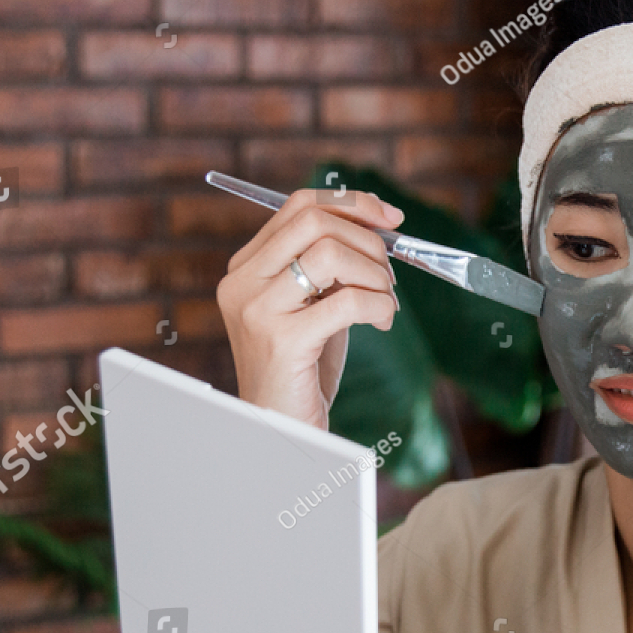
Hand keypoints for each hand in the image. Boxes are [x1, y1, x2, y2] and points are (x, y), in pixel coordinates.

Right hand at [216, 189, 402, 429]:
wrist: (281, 428)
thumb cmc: (303, 367)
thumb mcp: (313, 305)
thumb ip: (331, 266)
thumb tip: (378, 222)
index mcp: (246, 267)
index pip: (299, 207)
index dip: (352, 205)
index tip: (390, 220)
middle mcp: (243, 282)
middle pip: (315, 222)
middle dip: (368, 241)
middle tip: (388, 276)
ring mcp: (257, 310)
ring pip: (332, 254)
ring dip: (375, 276)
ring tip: (385, 305)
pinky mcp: (282, 340)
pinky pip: (349, 300)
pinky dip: (380, 306)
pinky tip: (383, 323)